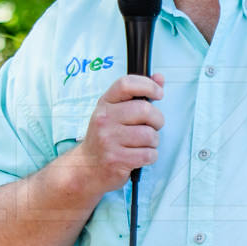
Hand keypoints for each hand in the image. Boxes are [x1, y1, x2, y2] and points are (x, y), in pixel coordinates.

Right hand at [67, 74, 165, 192]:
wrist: (87, 167)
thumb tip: (159, 78)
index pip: (126, 84)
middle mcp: (104, 119)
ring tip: (143, 143)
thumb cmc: (106, 137)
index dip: (148, 85)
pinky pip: (148, 154)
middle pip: (145, 110)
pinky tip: (140, 156)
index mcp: (105, 104)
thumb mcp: (115, 112)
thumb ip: (138, 94)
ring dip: (153, 141)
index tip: (158, 94)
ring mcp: (109, 140)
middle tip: (153, 126)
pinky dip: (151, 156)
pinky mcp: (117, 160)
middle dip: (157, 120)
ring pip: (150, 135)